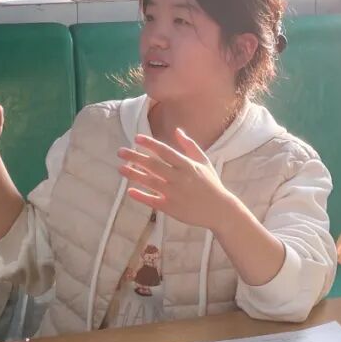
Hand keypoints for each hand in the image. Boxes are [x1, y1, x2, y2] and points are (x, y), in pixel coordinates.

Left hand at [117, 128, 238, 231]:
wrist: (220, 210)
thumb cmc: (211, 184)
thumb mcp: (204, 162)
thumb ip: (190, 146)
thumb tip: (177, 130)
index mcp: (187, 165)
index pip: (165, 151)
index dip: (150, 144)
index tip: (136, 138)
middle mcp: (179, 178)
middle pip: (153, 165)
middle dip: (135, 157)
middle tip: (120, 152)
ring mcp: (174, 193)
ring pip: (150, 182)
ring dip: (134, 174)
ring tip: (120, 168)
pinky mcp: (171, 208)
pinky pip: (153, 200)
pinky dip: (141, 196)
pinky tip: (130, 191)